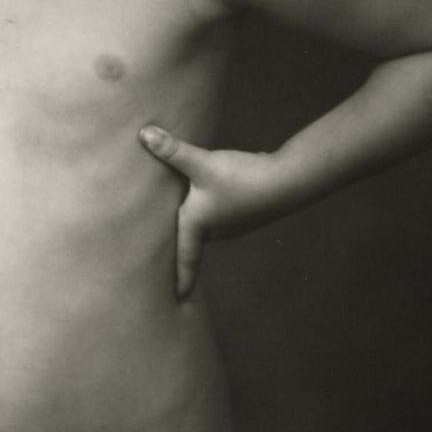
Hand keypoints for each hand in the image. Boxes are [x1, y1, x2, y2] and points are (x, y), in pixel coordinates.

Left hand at [138, 126, 281, 299]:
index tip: (174, 298)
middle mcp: (216, 230)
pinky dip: (211, 210)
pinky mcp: (247, 210)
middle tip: (162, 260)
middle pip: (191, 240)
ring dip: (196, 225)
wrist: (288, 179)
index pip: (183, 258)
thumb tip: (143, 134)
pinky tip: (209, 197)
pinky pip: (222, 213)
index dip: (178, 278)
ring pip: (207, 225)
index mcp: (198, 225)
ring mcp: (234, 223)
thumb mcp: (202, 163)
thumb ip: (172, 150)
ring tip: (180, 224)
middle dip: (179, 247)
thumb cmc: (241, 178)